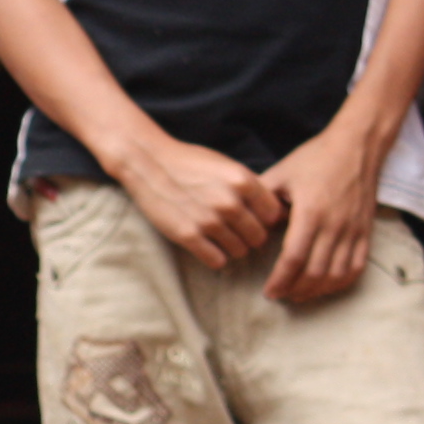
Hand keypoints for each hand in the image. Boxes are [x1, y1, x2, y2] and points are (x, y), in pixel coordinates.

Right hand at [110, 134, 287, 270]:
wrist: (147, 162)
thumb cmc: (189, 162)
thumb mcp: (227, 166)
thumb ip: (250, 187)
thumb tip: (275, 213)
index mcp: (243, 181)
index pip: (273, 215)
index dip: (265, 219)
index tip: (253, 218)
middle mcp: (229, 202)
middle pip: (259, 237)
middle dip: (249, 237)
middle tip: (234, 231)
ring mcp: (209, 220)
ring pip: (240, 252)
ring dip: (231, 248)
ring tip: (218, 236)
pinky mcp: (188, 236)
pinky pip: (217, 261)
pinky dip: (214, 257)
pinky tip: (206, 246)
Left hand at [258, 126, 383, 303]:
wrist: (356, 146)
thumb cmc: (315, 158)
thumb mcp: (281, 173)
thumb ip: (262, 200)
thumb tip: (244, 223)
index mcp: (310, 212)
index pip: (294, 258)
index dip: (280, 280)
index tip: (269, 291)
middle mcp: (334, 226)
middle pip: (315, 273)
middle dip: (294, 290)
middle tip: (280, 295)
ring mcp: (353, 231)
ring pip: (336, 275)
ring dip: (316, 291)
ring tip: (298, 294)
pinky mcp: (366, 231)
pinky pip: (357, 267)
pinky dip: (341, 283)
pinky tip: (325, 286)